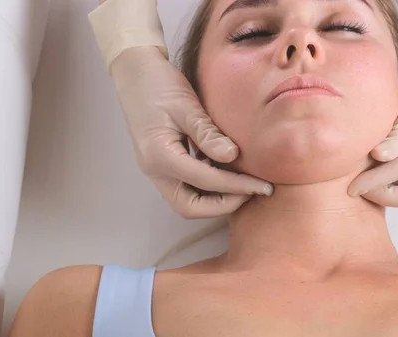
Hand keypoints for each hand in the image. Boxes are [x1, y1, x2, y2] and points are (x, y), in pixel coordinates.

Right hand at [109, 46, 272, 217]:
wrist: (134, 72)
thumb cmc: (158, 84)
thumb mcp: (186, 105)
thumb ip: (207, 133)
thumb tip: (232, 156)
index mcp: (159, 156)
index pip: (205, 182)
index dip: (237, 187)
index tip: (263, 186)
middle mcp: (155, 170)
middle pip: (189, 207)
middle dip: (223, 205)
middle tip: (252, 192)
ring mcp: (156, 169)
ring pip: (187, 200)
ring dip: (215, 199)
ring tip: (244, 185)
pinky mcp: (162, 164)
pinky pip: (186, 186)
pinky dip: (207, 186)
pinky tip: (226, 171)